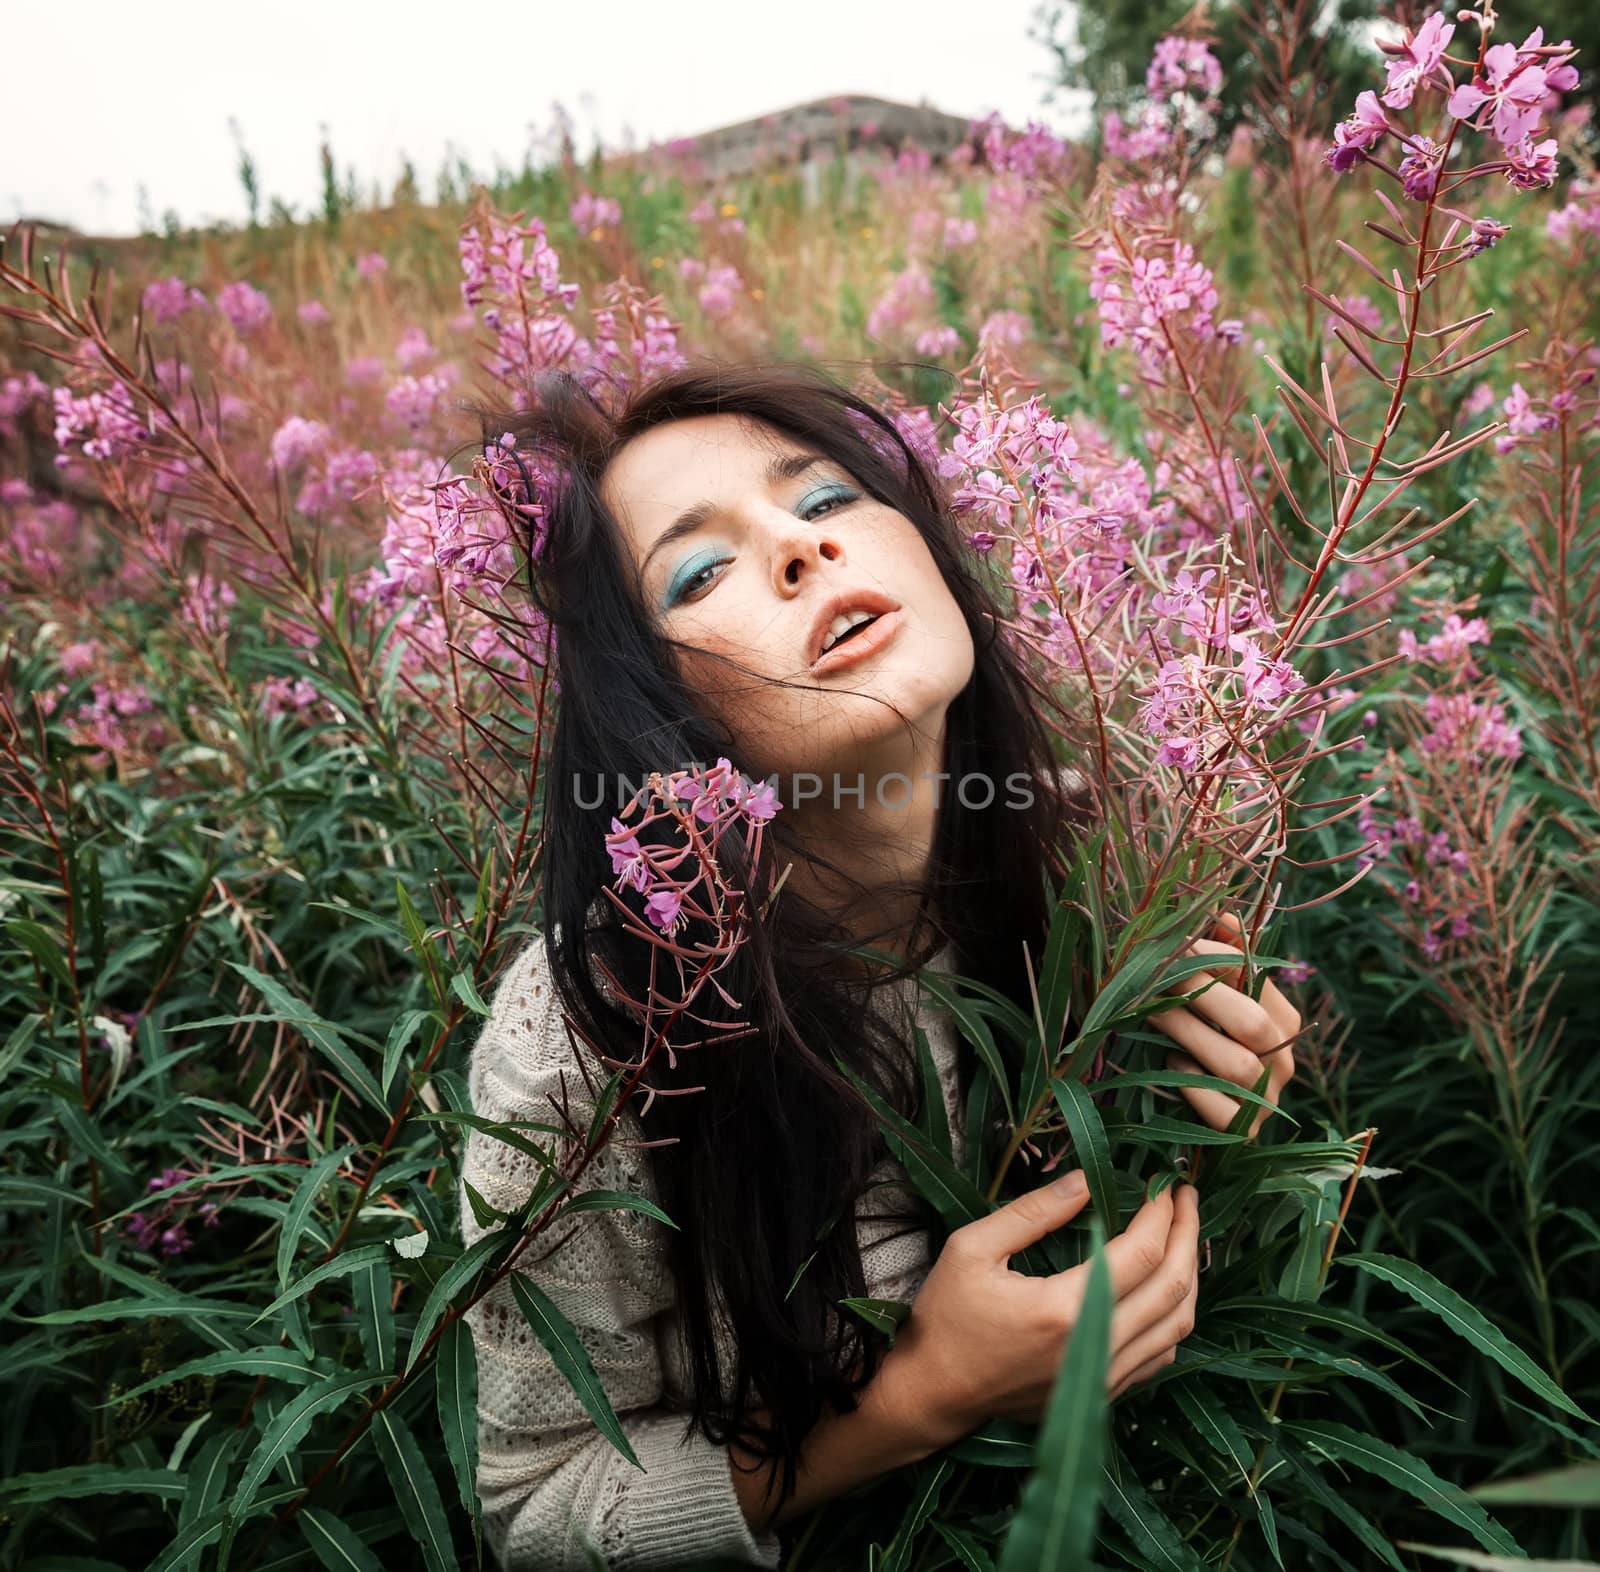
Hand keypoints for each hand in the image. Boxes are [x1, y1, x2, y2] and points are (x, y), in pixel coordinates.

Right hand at [893, 1171, 1199, 1438]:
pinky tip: (1165, 1286)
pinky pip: (1161, 1354)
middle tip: (1187, 1199)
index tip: (1162, 1184)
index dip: (1161, 1214)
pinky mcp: (1102, 1395)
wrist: (933, 1394)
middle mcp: (1094, 1349)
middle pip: (1173, 1288)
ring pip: (1178, 1326)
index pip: (1142, 1254)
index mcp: (1063, 1309)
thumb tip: (1085, 1180)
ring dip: (1190, 1276)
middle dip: (1188, 1235)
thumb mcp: (972, 1248)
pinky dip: (1174, 1315)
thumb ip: (1033, 1212)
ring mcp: (1103, 1379)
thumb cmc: (947, 1318)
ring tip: (1183, 1236)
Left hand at [1148, 911, 1299, 1136]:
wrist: (1191, 1111)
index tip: (1170, 942)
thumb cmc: (1196, 1038)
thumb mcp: (1206, 994)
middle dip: (1198, 995)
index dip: (1212, 955)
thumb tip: (1220, 910)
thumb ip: (1216, 953)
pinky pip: (1225, 1114)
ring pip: (1237, 1066)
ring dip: (1187, 1035)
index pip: (1256, 978)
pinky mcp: (1243, 1134)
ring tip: (1151, 1015)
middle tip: (1154, 977)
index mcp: (1281, 1018)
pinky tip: (1172, 1066)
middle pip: (1251, 1023)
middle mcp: (1283, 1060)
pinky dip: (1194, 1089)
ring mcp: (1267, 1100)